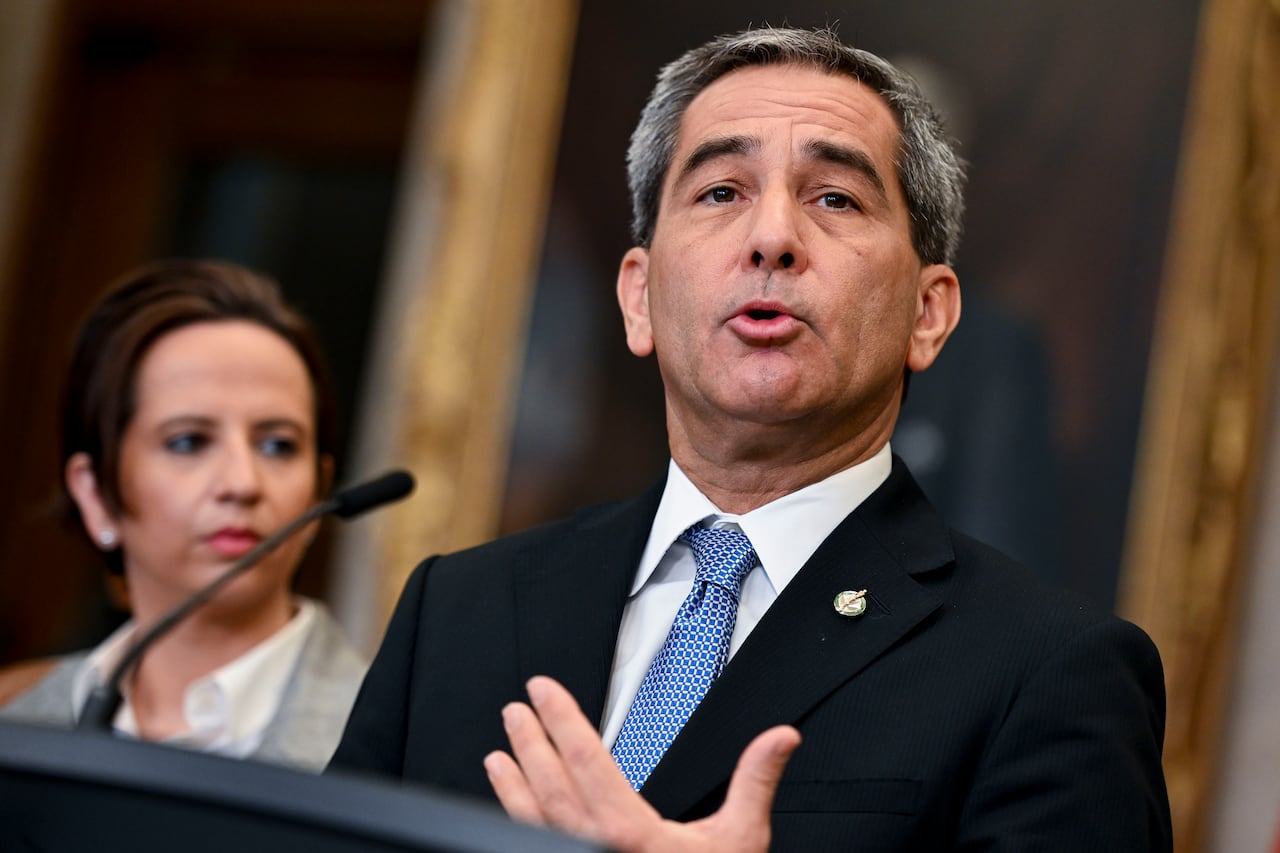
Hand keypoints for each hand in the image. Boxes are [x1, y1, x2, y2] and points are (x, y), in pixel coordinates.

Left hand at [484, 675, 800, 852]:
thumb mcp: (740, 840)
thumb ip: (755, 781)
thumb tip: (780, 738)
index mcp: (631, 834)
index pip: (585, 760)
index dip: (561, 719)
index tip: (543, 692)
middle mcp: (595, 849)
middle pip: (550, 785)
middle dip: (531, 742)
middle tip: (517, 711)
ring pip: (533, 820)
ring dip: (514, 783)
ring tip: (499, 754)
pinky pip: (537, 844)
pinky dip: (519, 819)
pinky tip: (512, 803)